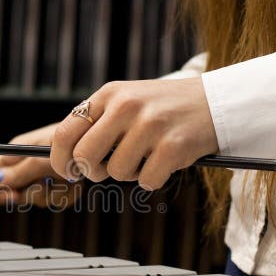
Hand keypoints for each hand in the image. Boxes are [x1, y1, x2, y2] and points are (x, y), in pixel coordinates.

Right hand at [0, 123, 82, 207]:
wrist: (99, 143)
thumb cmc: (70, 142)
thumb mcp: (41, 157)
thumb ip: (17, 172)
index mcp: (16, 152)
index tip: (10, 194)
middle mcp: (27, 164)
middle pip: (12, 191)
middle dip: (30, 192)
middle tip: (43, 184)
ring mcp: (43, 176)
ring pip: (36, 199)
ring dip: (51, 193)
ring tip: (64, 179)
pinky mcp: (60, 185)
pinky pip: (56, 201)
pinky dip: (66, 195)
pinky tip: (75, 183)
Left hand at [51, 77, 217, 189]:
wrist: (215, 102)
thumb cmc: (163, 108)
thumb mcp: (126, 101)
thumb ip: (97, 123)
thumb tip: (67, 160)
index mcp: (109, 94)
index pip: (64, 133)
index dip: (60, 159)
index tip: (68, 171)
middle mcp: (126, 106)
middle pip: (85, 157)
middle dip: (93, 171)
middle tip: (108, 169)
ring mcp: (150, 125)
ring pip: (116, 173)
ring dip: (130, 174)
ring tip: (147, 156)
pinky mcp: (173, 146)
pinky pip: (145, 182)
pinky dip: (153, 179)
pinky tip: (165, 161)